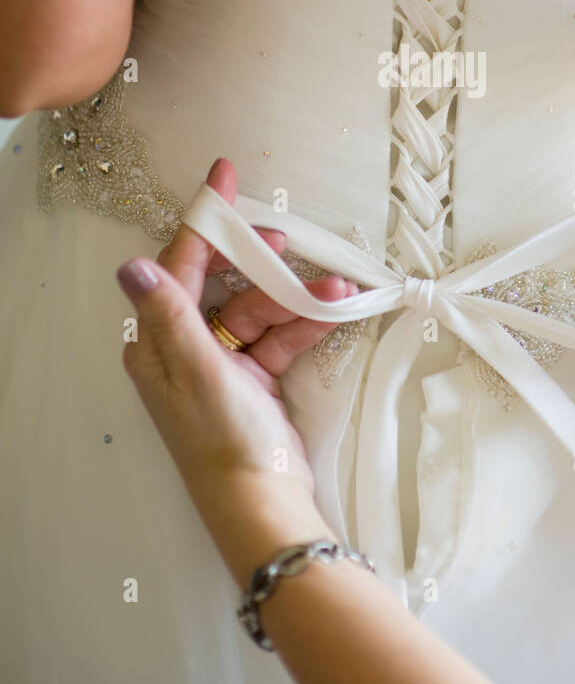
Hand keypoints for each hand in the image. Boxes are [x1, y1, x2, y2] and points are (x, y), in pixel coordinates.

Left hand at [116, 157, 357, 513]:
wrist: (265, 504)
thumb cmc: (224, 441)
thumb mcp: (197, 371)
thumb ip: (170, 313)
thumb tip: (132, 266)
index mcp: (158, 343)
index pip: (179, 266)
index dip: (203, 223)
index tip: (224, 178)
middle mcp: (185, 348)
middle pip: (223, 284)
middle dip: (258, 264)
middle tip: (284, 241)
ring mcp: (224, 364)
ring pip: (260, 309)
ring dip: (295, 297)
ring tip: (334, 290)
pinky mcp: (257, 378)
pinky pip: (280, 335)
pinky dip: (305, 322)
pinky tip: (334, 309)